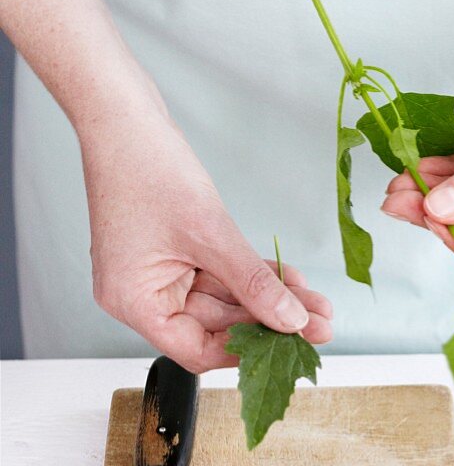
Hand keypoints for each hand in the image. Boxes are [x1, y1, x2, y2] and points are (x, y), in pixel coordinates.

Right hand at [80, 109, 331, 371]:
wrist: (122, 113)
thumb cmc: (144, 165)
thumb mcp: (209, 232)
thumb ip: (253, 283)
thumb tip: (291, 321)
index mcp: (134, 302)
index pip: (196, 350)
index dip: (244, 351)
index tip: (288, 345)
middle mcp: (143, 295)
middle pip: (217, 326)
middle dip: (270, 322)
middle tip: (320, 324)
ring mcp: (159, 273)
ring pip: (226, 300)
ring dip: (270, 300)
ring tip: (316, 303)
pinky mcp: (175, 253)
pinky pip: (220, 275)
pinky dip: (253, 277)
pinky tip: (290, 281)